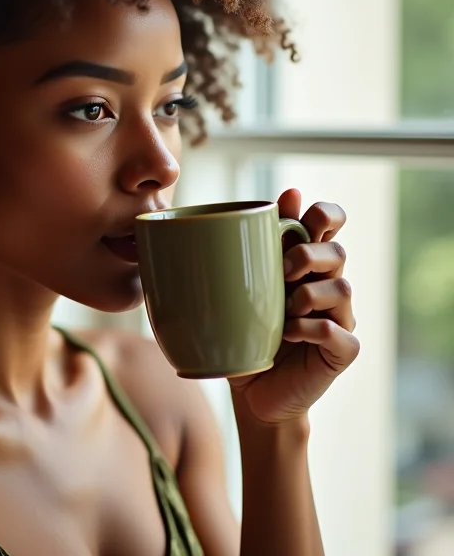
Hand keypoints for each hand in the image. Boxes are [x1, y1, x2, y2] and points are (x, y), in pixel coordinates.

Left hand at [229, 188, 359, 425]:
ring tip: (283, 311)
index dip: (324, 213)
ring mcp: (340, 318)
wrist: (251, 389)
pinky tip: (288, 333)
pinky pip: (337, 331)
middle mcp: (329, 286)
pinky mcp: (342, 351)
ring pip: (343, 287)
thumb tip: (281, 196)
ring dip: (307, 294)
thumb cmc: (245, 332)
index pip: (331, 222)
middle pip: (338, 251)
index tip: (298, 215)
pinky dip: (310, 329)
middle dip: (308, 255)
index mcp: (307, 263)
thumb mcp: (243, 286)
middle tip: (282, 271)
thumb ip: (256, 246)